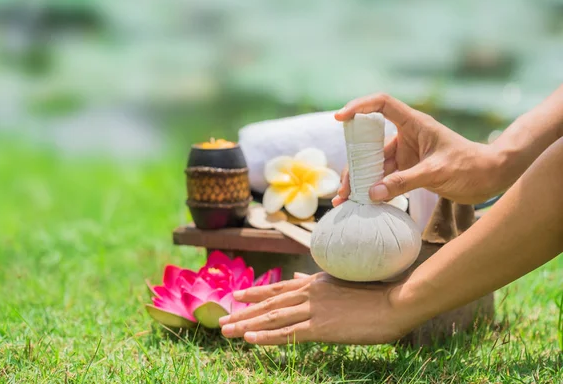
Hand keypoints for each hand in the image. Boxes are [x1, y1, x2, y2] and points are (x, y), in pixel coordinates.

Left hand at [218, 273, 420, 344]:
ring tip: (227, 331)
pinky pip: (288, 333)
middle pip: (268, 304)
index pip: (278, 288)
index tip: (236, 297)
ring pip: (272, 318)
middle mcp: (309, 293)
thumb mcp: (341, 281)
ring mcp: (313, 310)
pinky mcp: (321, 328)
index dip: (255, 293)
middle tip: (222, 320)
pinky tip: (250, 339)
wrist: (394, 301)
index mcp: (314, 282)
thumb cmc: (373, 292)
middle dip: (243, 312)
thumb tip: (299, 276)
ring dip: (247, 325)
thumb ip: (316, 281)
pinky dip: (266, 337)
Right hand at [332, 93, 504, 204]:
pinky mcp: (408, 171)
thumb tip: (371, 193)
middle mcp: (406, 137)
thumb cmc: (471, 166)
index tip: (340, 119)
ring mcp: (406, 155)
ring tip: (346, 200)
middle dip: (353, 165)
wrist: (490, 179)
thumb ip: (404, 182)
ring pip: (374, 165)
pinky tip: (362, 203)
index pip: (381, 104)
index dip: (359, 106)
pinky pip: (384, 179)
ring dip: (360, 182)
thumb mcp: (436, 173)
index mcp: (413, 124)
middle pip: (369, 144)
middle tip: (344, 187)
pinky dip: (373, 190)